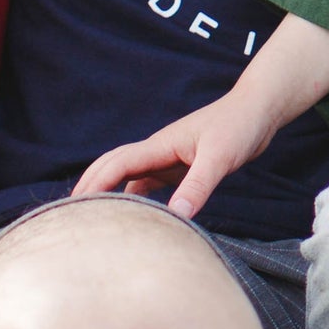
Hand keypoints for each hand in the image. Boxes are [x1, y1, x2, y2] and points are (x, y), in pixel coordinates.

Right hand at [72, 96, 282, 219]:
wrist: (257, 110)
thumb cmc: (238, 126)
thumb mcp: (219, 158)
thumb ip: (198, 186)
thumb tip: (176, 217)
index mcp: (161, 145)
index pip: (117, 164)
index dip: (95, 183)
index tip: (76, 206)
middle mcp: (159, 150)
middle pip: (113, 166)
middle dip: (91, 186)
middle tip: (71, 214)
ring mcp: (168, 157)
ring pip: (130, 176)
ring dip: (112, 192)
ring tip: (96, 218)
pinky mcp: (181, 165)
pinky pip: (150, 182)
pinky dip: (137, 197)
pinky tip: (137, 215)